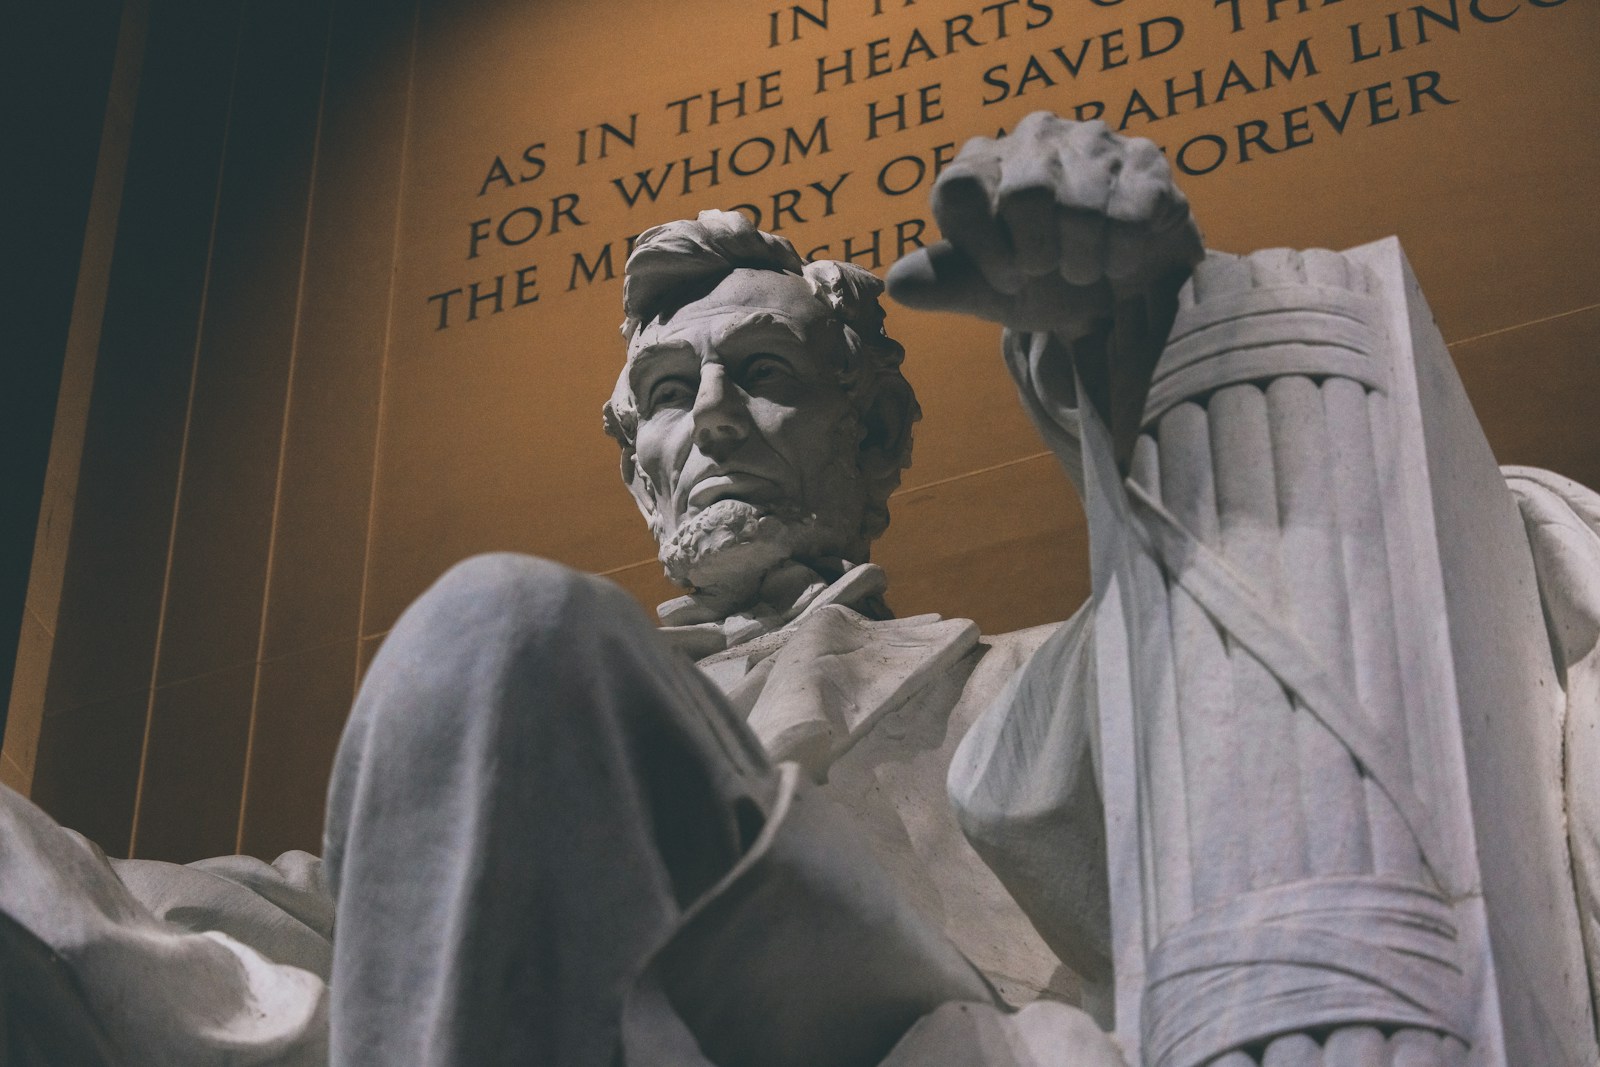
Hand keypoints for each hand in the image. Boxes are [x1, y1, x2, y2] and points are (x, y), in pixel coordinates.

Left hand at [886, 112, 1203, 337]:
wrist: (1117, 291)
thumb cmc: (1039, 284)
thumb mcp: (987, 292)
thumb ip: (943, 283)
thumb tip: (897, 284)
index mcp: (980, 165)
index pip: (959, 188)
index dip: (980, 245)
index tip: (1006, 280)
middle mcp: (1032, 139)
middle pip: (1026, 192)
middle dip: (1039, 254)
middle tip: (1048, 274)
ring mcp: (1091, 142)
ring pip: (1083, 204)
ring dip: (1083, 260)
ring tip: (1083, 271)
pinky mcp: (1144, 161)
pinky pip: (1131, 210)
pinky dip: (1122, 254)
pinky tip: (1118, 262)